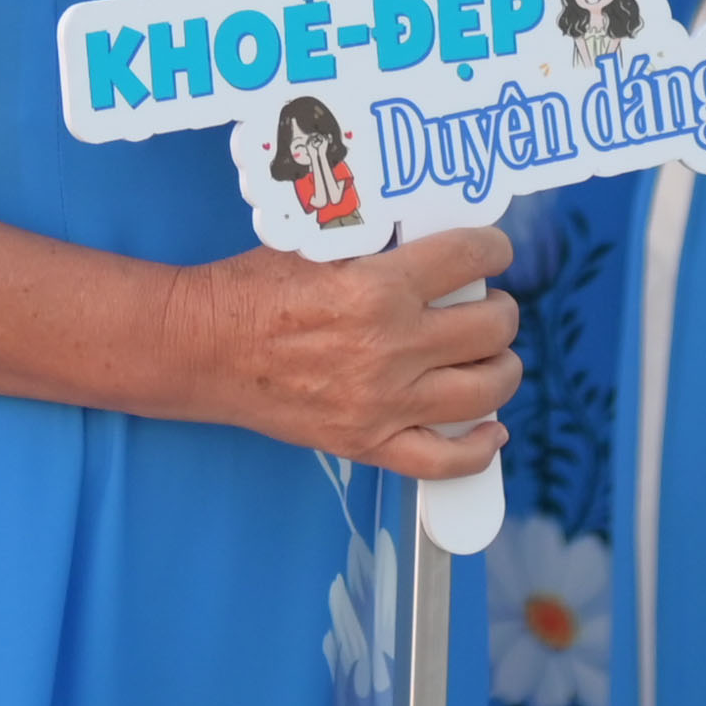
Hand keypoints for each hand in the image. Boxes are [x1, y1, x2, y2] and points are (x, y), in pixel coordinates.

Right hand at [168, 224, 521, 476]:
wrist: (202, 347)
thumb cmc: (252, 290)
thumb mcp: (319, 245)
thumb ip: (379, 247)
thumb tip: (435, 245)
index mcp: (377, 286)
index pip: (470, 257)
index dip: (494, 248)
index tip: (493, 251)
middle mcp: (389, 346)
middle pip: (491, 327)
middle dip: (499, 310)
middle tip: (487, 305)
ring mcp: (382, 401)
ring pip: (485, 390)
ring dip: (502, 368)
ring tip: (494, 356)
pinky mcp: (366, 441)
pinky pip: (444, 460)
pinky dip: (478, 448)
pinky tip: (491, 430)